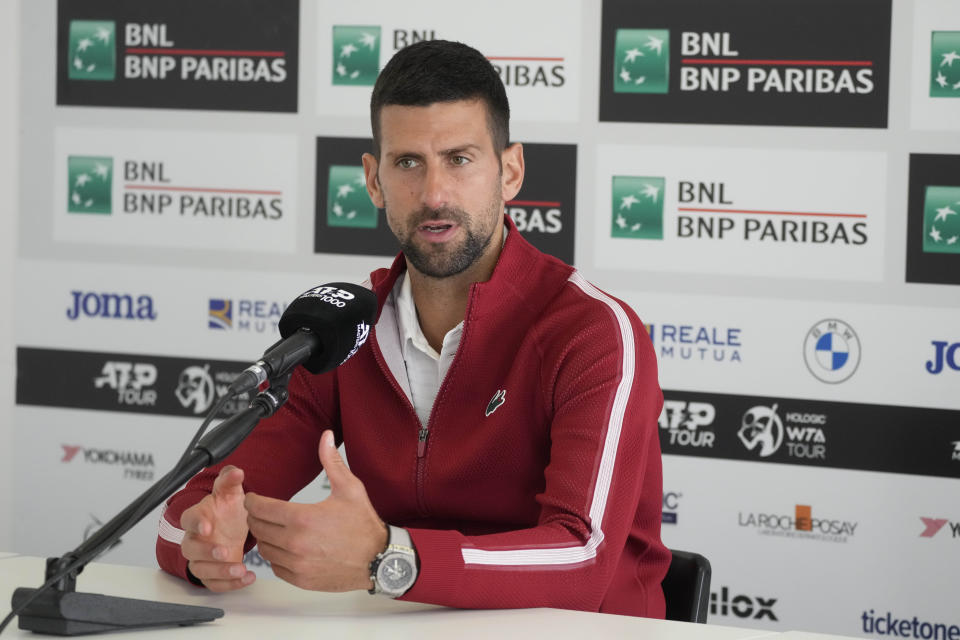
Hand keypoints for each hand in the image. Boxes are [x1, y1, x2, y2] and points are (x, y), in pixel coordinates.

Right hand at [179, 466, 255, 591]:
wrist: (232, 525)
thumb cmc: (226, 509)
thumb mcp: (230, 492)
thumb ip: (230, 480)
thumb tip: (236, 471)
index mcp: (197, 517)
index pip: (188, 519)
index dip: (196, 523)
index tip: (207, 527)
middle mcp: (195, 539)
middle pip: (190, 549)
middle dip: (206, 552)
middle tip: (224, 552)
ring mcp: (202, 558)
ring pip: (201, 569)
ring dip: (219, 571)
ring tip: (240, 569)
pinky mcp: (212, 573)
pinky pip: (214, 583)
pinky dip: (229, 584)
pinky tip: (247, 578)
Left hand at [245, 430, 387, 591]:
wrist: (378, 559)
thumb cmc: (364, 524)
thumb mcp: (349, 488)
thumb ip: (331, 461)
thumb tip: (326, 437)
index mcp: (303, 518)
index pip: (260, 508)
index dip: (252, 501)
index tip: (253, 498)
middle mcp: (295, 543)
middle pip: (257, 528)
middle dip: (256, 517)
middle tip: (263, 512)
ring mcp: (297, 564)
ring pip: (263, 549)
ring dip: (265, 537)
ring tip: (274, 529)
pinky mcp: (300, 579)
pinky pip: (275, 567)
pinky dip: (276, 557)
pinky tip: (286, 547)